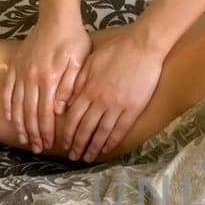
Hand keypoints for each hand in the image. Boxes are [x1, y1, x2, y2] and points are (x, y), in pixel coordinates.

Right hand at [2, 18, 90, 153]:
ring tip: (22, 138)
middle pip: (30, 112)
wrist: (57, 19)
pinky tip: (9, 117)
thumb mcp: (78, 64)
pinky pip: (8, 89)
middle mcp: (32, 78)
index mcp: (48, 79)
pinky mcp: (16, 65)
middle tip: (36, 148)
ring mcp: (21, 72)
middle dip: (33, 133)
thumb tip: (59, 110)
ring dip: (19, 124)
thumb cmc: (72, 41)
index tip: (47, 144)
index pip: (45, 113)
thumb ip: (69, 87)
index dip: (46, 131)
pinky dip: (8, 105)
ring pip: (17, 104)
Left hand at [60, 23, 165, 161]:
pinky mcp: (133, 108)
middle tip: (73, 157)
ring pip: (101, 132)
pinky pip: (120, 129)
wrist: (141, 46)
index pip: (73, 118)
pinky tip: (107, 149)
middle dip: (77, 145)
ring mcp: (117, 106)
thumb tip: (64, 104)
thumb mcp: (89, 64)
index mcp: (87, 90)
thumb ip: (76, 84)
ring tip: (88, 158)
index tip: (64, 145)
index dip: (68, 134)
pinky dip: (112, 141)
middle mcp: (99, 101)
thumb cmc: (115, 51)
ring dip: (93, 147)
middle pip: (85, 128)